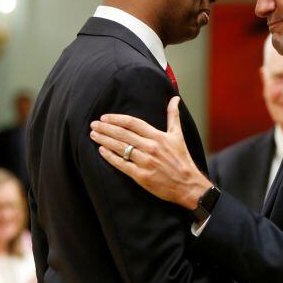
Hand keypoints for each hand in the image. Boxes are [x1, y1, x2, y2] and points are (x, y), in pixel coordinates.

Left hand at [90, 96, 211, 209]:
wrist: (188, 184)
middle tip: (93, 124)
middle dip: (106, 128)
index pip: (133, 123)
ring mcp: (145, 162)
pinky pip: (122, 164)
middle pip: (123, 134)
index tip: (105, 117)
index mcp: (158, 136)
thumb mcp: (178, 135)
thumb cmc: (182, 159)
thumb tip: (175, 98)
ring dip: (105, 140)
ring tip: (93, 135)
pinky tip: (101, 150)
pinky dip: (110, 157)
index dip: (117, 119)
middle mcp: (150, 147)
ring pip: (120, 148)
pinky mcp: (141, 176)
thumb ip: (173, 116)